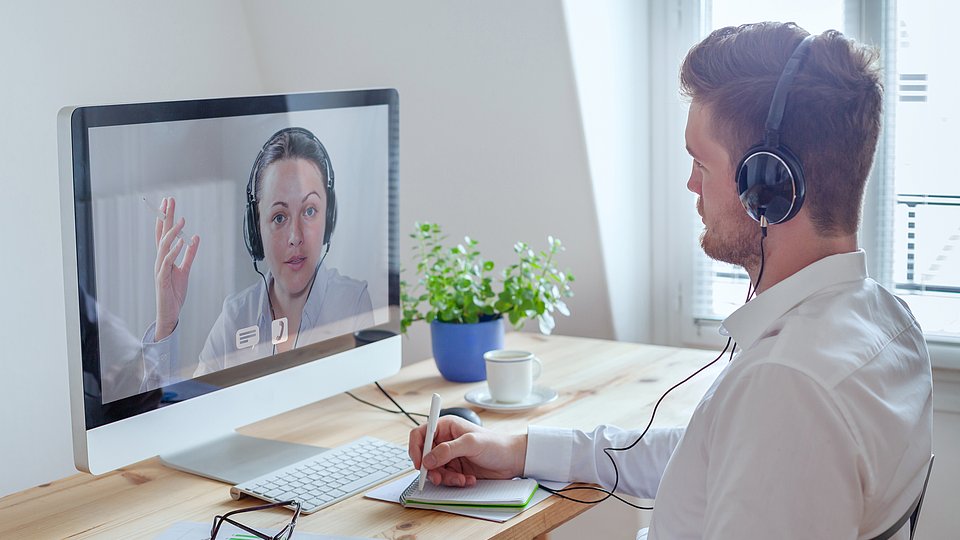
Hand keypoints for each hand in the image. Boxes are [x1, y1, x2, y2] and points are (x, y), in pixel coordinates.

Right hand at [153, 197, 199, 340]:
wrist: (170, 312)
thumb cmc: (174, 292)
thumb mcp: (185, 270)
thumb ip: (189, 255)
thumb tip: (194, 238)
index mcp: (164, 257)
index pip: (163, 234)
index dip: (165, 218)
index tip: (167, 203)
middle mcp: (159, 260)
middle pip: (161, 235)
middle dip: (165, 217)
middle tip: (169, 200)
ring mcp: (159, 268)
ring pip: (164, 246)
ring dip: (173, 231)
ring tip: (182, 219)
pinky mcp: (162, 278)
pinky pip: (167, 262)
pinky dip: (175, 251)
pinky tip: (182, 241)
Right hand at [408, 416, 526, 486]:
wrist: (512, 460)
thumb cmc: (496, 444)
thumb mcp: (471, 443)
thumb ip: (448, 450)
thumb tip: (428, 459)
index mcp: (446, 426)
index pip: (420, 434)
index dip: (415, 449)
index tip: (419, 463)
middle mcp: (445, 440)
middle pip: (425, 456)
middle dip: (431, 469)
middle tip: (439, 478)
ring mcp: (450, 456)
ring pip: (434, 470)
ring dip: (446, 478)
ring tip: (461, 479)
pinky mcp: (456, 469)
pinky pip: (446, 478)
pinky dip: (454, 481)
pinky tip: (468, 479)